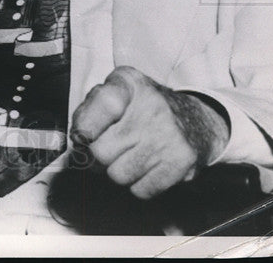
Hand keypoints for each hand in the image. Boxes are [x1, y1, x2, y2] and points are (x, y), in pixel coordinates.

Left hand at [70, 65, 229, 199]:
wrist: (195, 121)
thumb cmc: (141, 110)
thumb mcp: (115, 94)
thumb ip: (88, 111)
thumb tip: (77, 140)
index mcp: (128, 82)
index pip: (104, 104)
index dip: (86, 126)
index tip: (81, 137)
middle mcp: (151, 105)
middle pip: (101, 151)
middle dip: (97, 158)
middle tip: (108, 150)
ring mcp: (169, 133)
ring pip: (118, 175)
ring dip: (118, 172)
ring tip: (130, 156)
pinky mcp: (183, 160)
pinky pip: (141, 190)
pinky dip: (139, 185)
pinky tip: (147, 167)